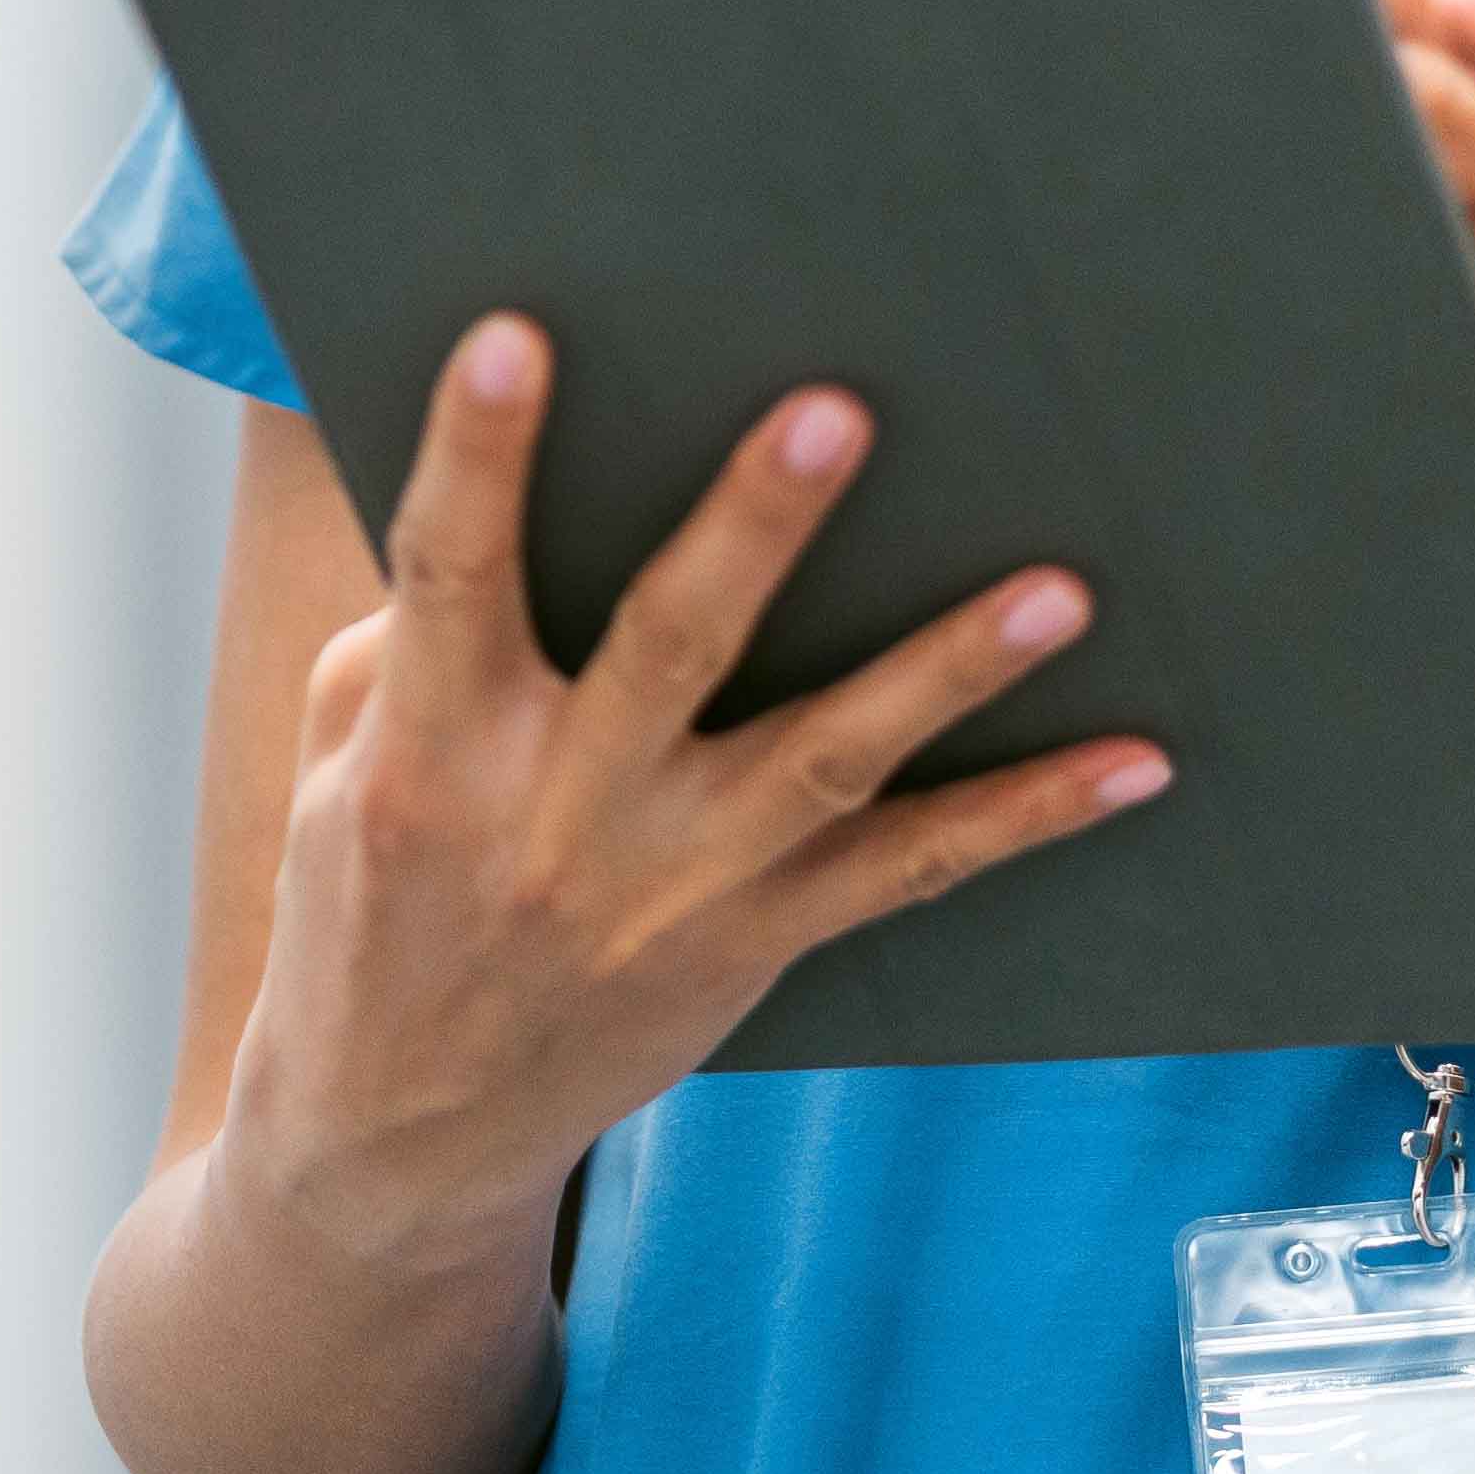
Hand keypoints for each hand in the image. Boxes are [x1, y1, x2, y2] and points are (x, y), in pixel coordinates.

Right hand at [211, 317, 1170, 1286]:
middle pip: (668, 650)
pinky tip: (1134, 762)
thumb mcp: (340, 767)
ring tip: (1057, 590)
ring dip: (946, 670)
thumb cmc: (369, 901)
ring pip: (826, 760)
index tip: (512, 338)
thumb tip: (534, 497)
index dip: (474, 459)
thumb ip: (415, 640)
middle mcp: (559, 817)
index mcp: (430, 750)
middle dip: (753, 529)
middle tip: (836, 411)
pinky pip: (908, 871)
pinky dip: (1025, 817)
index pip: (447, 578)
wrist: (398, 1135)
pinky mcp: (754, 942)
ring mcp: (672, 887)